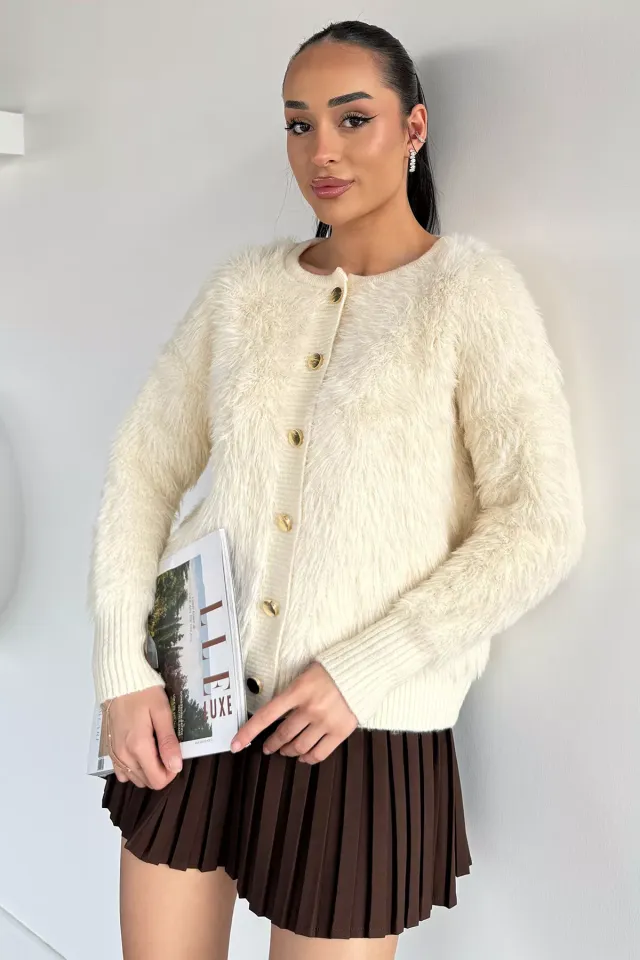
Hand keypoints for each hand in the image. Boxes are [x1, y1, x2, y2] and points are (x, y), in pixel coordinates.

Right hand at [102, 687, 182, 789]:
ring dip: (147, 771)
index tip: (176, 756)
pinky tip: (139, 752)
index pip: (157, 780)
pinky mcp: (109, 750)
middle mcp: (123, 756)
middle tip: (167, 750)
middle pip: (146, 782)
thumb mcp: (162, 712)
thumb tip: (176, 767)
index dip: (171, 773)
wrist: (118, 679)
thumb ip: (168, 741)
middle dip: (161, 772)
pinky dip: (132, 768)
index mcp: (138, 747)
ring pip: (134, 779)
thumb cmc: (143, 692)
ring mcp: (114, 754)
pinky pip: (121, 771)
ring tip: (155, 749)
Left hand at [230, 661, 357, 763]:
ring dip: (288, 751)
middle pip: (283, 735)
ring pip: (299, 747)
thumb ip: (291, 693)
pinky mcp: (341, 731)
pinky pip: (319, 754)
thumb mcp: (305, 674)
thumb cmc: (331, 668)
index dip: (248, 732)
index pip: (266, 715)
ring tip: (286, 750)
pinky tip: (304, 757)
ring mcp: (326, 721)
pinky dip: (308, 758)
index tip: (235, 745)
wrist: (364, 668)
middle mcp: (310, 708)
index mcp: (297, 690)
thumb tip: (276, 713)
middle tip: (268, 747)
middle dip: (272, 744)